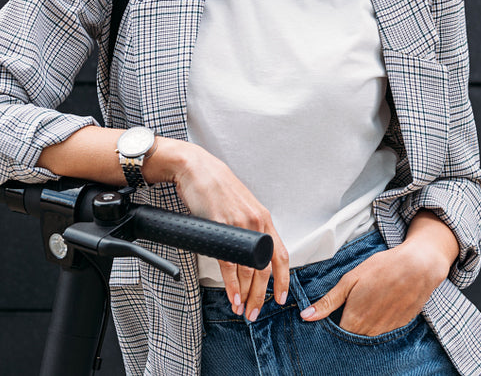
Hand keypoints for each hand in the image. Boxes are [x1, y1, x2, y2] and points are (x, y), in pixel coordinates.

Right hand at [159, 140, 290, 319]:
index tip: (281, 297)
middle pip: (265, 269)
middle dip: (262, 296)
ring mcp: (240, 226)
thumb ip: (249, 227)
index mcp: (264, 219)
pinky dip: (232, 285)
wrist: (196, 168)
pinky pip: (229, 264)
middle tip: (256, 312)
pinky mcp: (221, 227)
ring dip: (246, 295)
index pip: (282, 255)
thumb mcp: (241, 207)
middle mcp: (256, 224)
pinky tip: (233, 297)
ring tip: (243, 309)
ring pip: (249, 270)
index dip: (284, 280)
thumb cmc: (216, 187)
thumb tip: (251, 252)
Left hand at [299, 240, 448, 335]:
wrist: (418, 266)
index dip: (334, 324)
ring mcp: (387, 330)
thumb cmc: (382, 268)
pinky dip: (380, 320)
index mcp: (354, 320)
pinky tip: (383, 303)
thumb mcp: (350, 280)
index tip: (336, 312)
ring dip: (365, 323)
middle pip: (352, 336)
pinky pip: (384, 330)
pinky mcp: (400, 326)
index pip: (336, 334)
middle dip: (349, 323)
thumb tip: (305, 316)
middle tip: (354, 303)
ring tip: (370, 301)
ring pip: (368, 334)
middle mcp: (370, 330)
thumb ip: (328, 302)